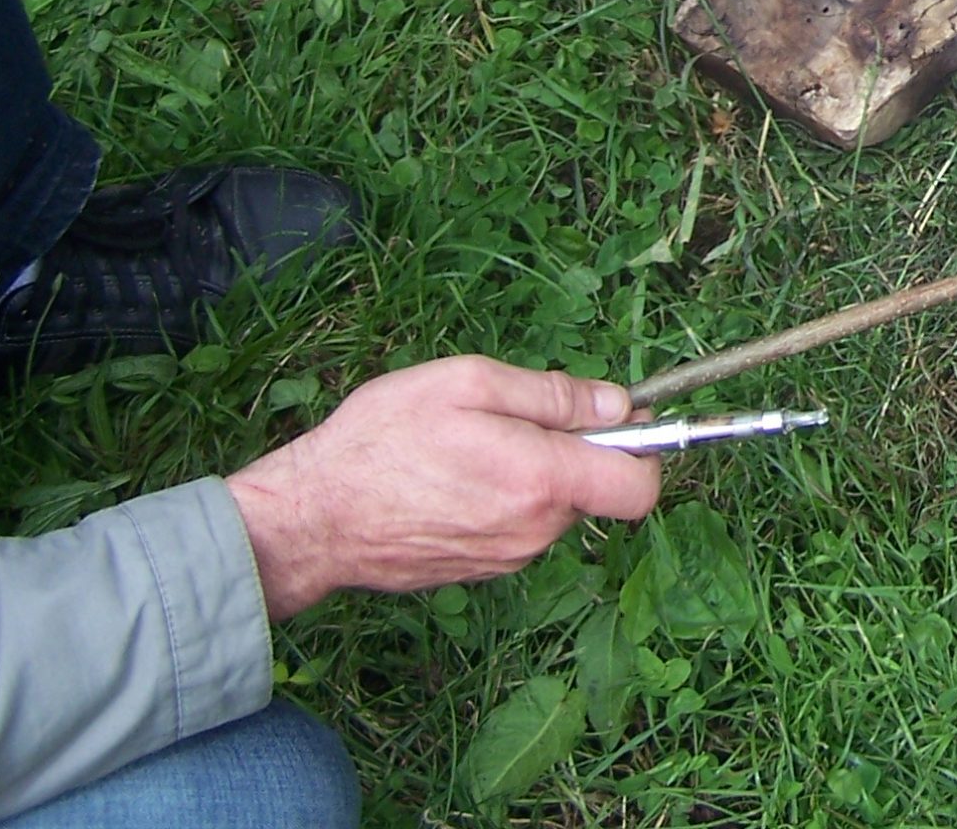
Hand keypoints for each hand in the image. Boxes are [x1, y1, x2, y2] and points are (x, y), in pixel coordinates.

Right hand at [226, 358, 660, 620]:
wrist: (310, 518)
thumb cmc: (382, 439)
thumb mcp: (468, 383)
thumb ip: (554, 395)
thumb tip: (618, 405)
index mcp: (542, 481)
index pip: (641, 488)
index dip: (646, 451)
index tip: (620, 423)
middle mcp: (534, 531)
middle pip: (593, 491)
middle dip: (573, 453)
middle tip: (512, 420)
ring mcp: (506, 559)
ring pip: (553, 509)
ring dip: (533, 476)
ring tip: (470, 448)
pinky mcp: (478, 572)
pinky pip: (517, 529)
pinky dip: (503, 502)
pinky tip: (452, 480)